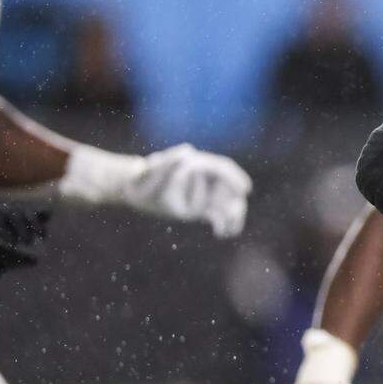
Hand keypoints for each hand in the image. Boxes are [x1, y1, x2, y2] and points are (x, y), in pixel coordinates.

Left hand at [125, 144, 251, 237]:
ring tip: (230, 229)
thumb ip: (167, 161)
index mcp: (197, 163)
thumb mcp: (149, 171)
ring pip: (225, 203)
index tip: (245, 190)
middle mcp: (204, 177)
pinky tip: (222, 233)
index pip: (222, 168)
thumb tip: (188, 150)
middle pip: (228, 187)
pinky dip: (222, 223)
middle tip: (237, 213)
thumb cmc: (142, 178)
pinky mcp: (200, 208)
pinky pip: (216, 215)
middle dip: (236, 201)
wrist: (137, 189)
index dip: (235, 177)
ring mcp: (203, 193)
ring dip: (232, 215)